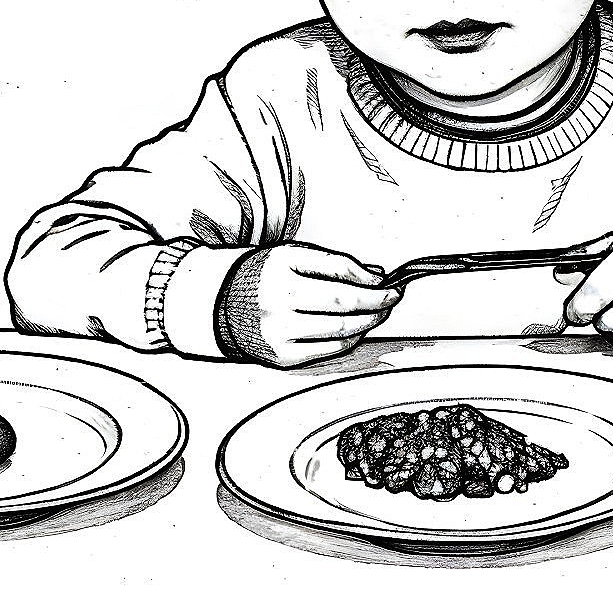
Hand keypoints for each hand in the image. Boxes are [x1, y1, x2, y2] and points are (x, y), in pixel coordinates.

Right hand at [218, 244, 399, 367]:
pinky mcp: (281, 356)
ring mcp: (279, 333)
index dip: (372, 283)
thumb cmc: (265, 276)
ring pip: (340, 331)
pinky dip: (349, 340)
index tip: (391, 284)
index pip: (340, 277)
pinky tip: (357, 330)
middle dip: (377, 303)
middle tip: (392, 299)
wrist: (220, 304)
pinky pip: (328, 350)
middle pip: (344, 306)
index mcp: (282, 270)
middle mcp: (278, 303)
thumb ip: (334, 264)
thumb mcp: (293, 256)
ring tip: (378, 313)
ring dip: (368, 322)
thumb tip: (376, 276)